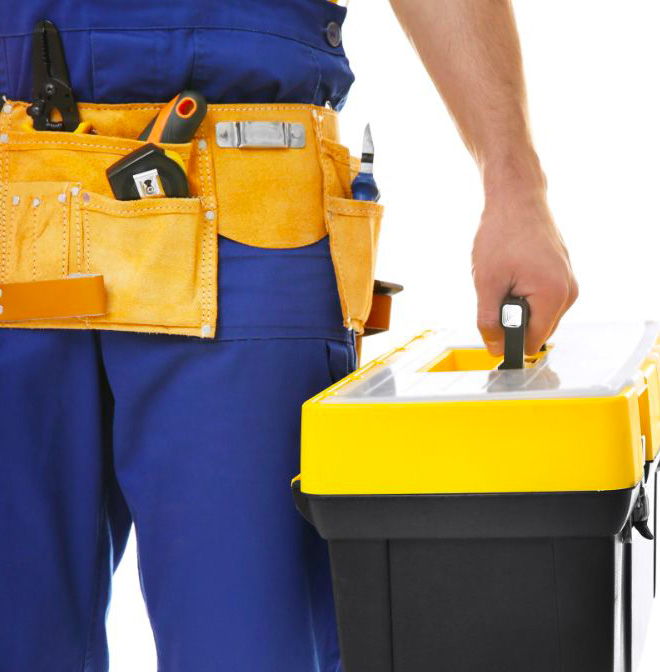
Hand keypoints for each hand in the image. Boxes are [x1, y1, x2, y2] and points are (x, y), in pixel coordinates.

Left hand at [471, 183, 577, 355]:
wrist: (515, 199)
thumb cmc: (502, 233)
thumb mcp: (486, 283)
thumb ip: (489, 321)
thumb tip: (495, 347)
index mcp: (554, 296)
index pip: (532, 342)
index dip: (508, 339)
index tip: (493, 322)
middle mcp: (569, 292)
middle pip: (537, 331)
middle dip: (514, 319)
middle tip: (500, 290)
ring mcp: (568, 283)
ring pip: (538, 315)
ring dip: (518, 306)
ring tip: (507, 278)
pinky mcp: (562, 276)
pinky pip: (541, 299)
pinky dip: (525, 294)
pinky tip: (515, 272)